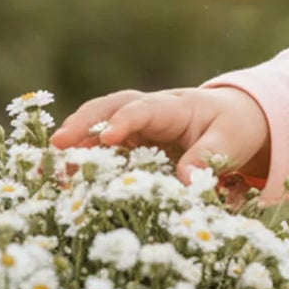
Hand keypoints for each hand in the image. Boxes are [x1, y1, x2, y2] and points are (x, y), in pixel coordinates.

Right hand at [50, 87, 271, 188]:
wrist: (235, 122)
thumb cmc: (234, 128)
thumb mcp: (231, 140)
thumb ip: (210, 157)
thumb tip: (185, 180)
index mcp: (176, 106)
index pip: (146, 109)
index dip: (125, 121)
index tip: (108, 137)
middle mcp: (149, 111)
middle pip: (110, 109)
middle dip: (84, 123)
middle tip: (59, 144)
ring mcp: (136, 127)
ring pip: (99, 127)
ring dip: (76, 144)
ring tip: (53, 169)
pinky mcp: (129, 145)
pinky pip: (102, 150)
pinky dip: (83, 161)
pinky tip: (64, 181)